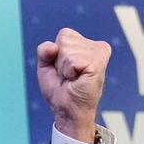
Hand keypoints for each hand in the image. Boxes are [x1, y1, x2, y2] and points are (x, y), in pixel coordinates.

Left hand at [35, 28, 110, 142]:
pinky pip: (72, 60)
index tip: (65, 69)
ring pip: (67, 50)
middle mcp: (97, 47)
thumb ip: (44, 50)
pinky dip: (69, 72)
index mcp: (87, 44)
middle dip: (59, 61)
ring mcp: (99, 54)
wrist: (66, 109)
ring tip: (72, 79)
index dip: (56, 54)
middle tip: (68, 76)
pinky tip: (77, 80)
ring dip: (64, 68)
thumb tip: (53, 47)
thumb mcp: (46, 65)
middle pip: (65, 39)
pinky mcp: (98, 63)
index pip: (65, 34)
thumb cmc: (60, 89)